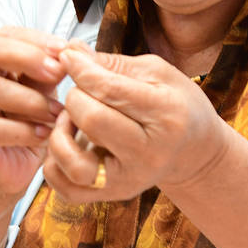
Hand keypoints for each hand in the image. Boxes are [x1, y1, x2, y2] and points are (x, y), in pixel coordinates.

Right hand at [0, 27, 66, 199]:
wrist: (6, 177)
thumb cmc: (23, 133)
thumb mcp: (38, 97)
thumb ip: (45, 75)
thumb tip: (67, 52)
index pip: (0, 36)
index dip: (33, 39)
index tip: (65, 49)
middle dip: (27, 58)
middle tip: (58, 72)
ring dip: (30, 100)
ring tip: (57, 113)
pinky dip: (21, 130)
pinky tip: (43, 135)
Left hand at [42, 42, 227, 202]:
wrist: (192, 151)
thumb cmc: (174, 105)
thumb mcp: (156, 74)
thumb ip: (112, 63)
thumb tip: (68, 50)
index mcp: (167, 115)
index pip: (110, 89)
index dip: (81, 69)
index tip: (68, 56)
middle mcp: (149, 154)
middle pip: (91, 119)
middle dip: (75, 97)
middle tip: (80, 92)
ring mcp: (130, 180)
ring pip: (74, 164)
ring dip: (60, 135)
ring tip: (70, 121)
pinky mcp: (113, 196)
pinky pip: (66, 189)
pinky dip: (54, 165)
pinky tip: (67, 143)